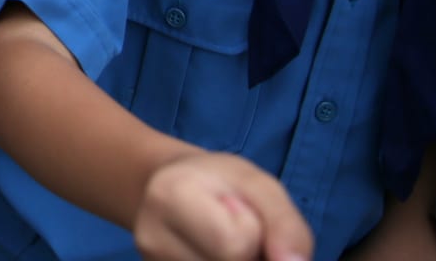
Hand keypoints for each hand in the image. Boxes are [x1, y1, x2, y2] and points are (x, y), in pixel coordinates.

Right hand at [133, 152, 313, 260]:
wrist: (170, 188)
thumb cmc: (220, 182)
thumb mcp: (260, 185)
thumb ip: (285, 225)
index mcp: (170, 195)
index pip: (236, 245)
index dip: (253, 229)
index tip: (234, 206)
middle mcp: (150, 238)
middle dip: (248, 255)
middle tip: (232, 228)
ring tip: (222, 244)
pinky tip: (213, 256)